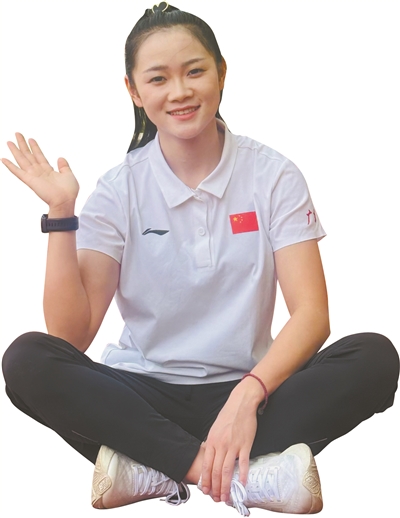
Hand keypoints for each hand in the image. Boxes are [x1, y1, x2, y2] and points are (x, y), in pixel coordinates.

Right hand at [2, 133, 78, 211]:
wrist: (65, 201)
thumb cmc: (69, 192)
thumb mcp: (68, 175)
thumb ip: (64, 166)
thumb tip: (60, 158)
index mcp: (48, 171)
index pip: (40, 156)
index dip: (35, 147)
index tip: (30, 139)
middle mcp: (39, 172)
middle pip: (29, 156)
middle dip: (23, 145)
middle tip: (17, 134)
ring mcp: (34, 176)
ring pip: (22, 160)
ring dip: (16, 151)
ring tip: (9, 141)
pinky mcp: (30, 181)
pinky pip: (18, 172)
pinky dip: (10, 166)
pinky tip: (3, 159)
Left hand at [201, 379, 261, 502]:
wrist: (241, 403)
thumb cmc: (228, 415)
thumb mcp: (215, 429)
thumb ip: (213, 443)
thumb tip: (210, 457)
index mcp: (211, 441)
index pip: (206, 466)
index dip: (206, 481)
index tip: (206, 491)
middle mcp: (221, 444)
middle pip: (216, 471)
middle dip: (215, 488)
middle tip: (217, 499)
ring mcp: (233, 445)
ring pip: (227, 470)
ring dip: (226, 486)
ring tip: (226, 497)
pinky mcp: (245, 444)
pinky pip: (244, 463)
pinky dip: (243, 475)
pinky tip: (242, 484)